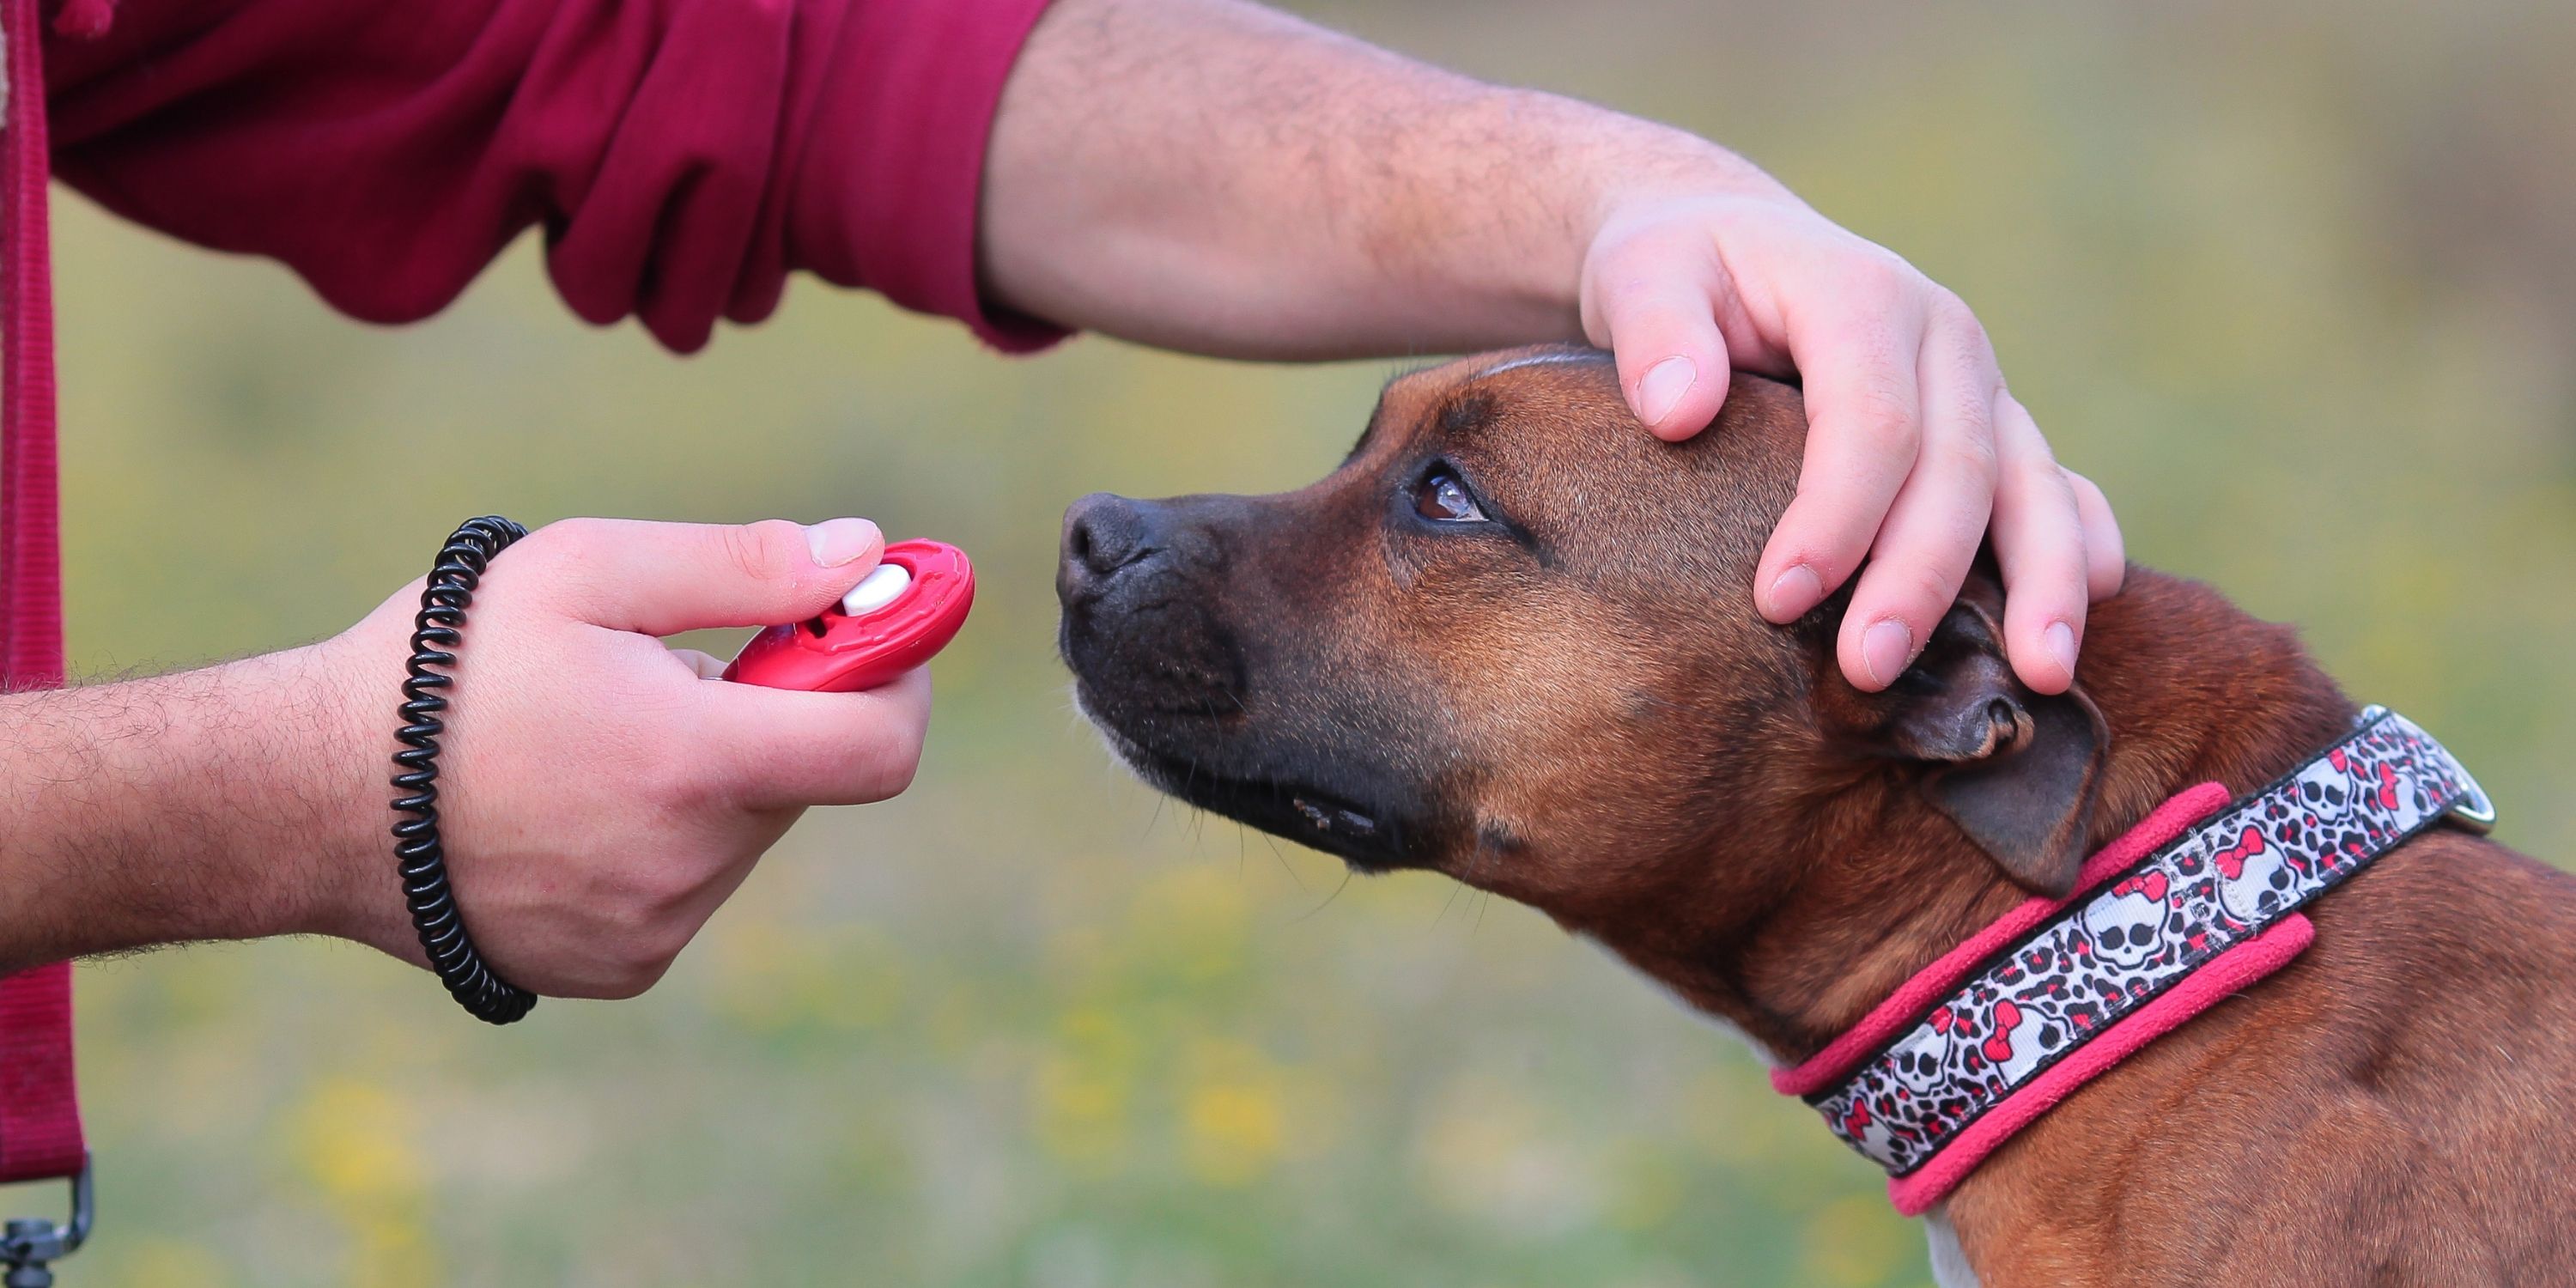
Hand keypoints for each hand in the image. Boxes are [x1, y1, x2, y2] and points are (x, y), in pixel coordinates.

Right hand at [308, 517, 931, 997]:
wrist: (305, 799)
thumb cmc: (444, 666)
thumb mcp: (587, 570)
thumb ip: (744, 564)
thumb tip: (870, 554)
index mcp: (694, 763)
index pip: (882, 746)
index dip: (899, 678)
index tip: (877, 631)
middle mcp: (688, 863)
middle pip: (806, 776)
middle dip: (772, 713)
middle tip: (669, 672)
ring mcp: (655, 928)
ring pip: (745, 830)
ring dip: (711, 776)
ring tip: (592, 741)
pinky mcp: (621, 969)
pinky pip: (691, 885)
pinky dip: (664, 838)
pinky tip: (571, 805)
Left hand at [1577, 188, 2124, 695]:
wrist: (1729, 242)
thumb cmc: (1680, 271)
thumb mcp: (1643, 275)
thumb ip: (1654, 333)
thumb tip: (1678, 409)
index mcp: (1863, 296)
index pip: (1870, 421)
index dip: (1834, 516)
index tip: (1777, 600)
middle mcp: (1943, 337)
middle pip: (1955, 468)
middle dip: (1919, 578)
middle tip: (1868, 670)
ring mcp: (1980, 384)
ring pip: (2033, 482)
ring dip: (2044, 581)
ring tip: (2041, 676)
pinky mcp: (1993, 424)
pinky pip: (2059, 483)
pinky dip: (2080, 542)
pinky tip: (2096, 601)